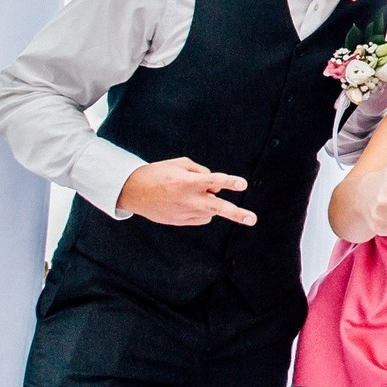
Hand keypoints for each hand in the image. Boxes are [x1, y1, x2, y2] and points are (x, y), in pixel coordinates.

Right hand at [118, 157, 254, 226]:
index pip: (213, 180)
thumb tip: (217, 187)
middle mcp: (187, 199)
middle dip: (237, 213)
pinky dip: (201, 211)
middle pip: (218, 207)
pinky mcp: (180, 222)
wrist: (133, 192)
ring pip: (211, 211)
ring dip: (209, 203)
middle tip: (253, 219)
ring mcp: (184, 213)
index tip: (242, 184)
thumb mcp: (180, 164)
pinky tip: (187, 203)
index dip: (229, 182)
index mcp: (186, 181)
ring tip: (191, 194)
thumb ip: (202, 172)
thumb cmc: (159, 173)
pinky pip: (201, 218)